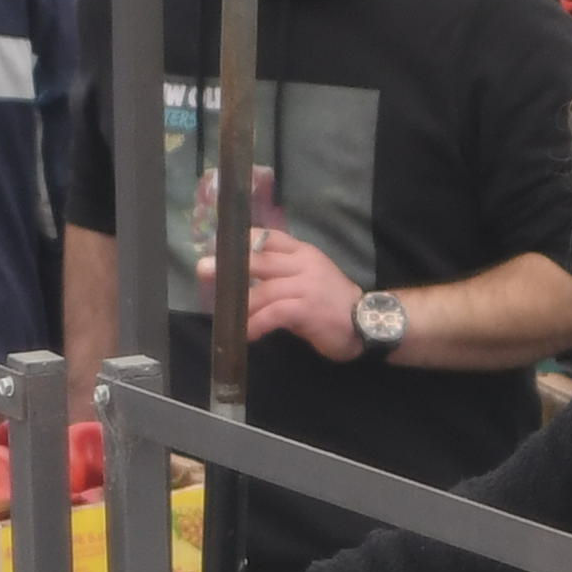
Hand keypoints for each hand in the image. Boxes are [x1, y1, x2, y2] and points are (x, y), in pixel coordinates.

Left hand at [232, 225, 369, 359]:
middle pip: (261, 259)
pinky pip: (274, 314)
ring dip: (240, 305)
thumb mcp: (310, 278)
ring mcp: (306, 286)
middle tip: (204, 269)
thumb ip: (284, 274)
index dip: (244, 240)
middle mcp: (304, 264)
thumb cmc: (333, 304)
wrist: (367, 323)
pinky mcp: (306, 309)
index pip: (271, 238)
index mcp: (304, 253)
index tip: (219, 244)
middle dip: (230, 265)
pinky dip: (257, 324)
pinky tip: (247, 334)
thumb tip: (247, 278)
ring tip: (225, 316)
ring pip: (263, 290)